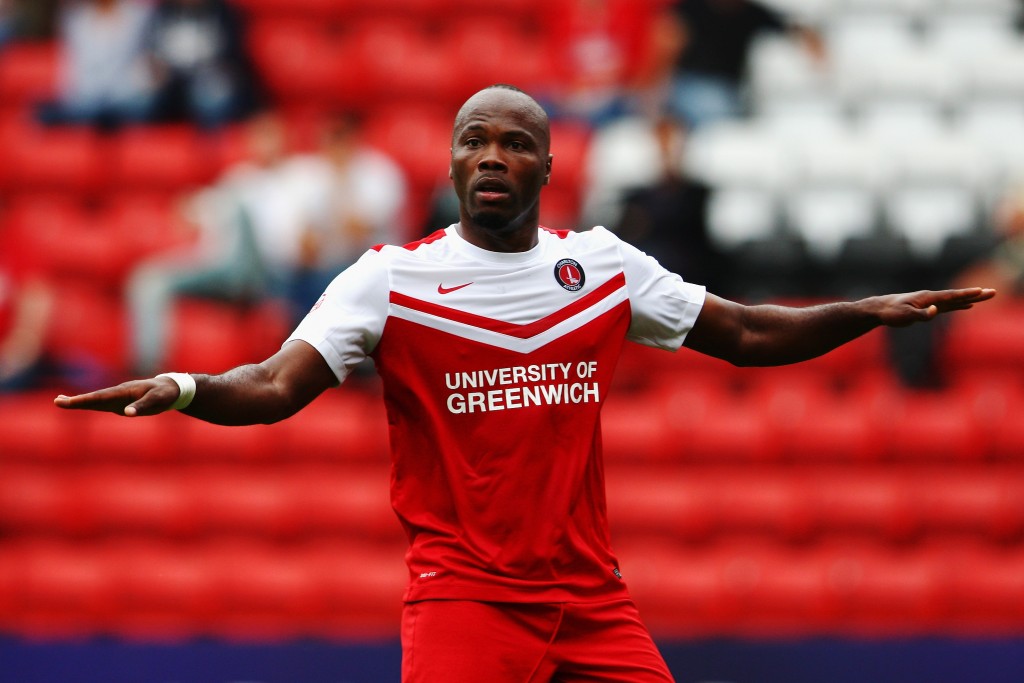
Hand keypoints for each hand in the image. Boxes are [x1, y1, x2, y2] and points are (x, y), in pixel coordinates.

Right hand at [53, 376, 182, 416]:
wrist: (170, 389)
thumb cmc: (164, 394)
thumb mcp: (157, 400)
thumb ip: (142, 406)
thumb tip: (126, 413)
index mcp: (125, 391)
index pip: (101, 397)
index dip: (84, 400)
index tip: (69, 401)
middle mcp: (118, 393)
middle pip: (94, 398)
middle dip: (76, 401)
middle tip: (57, 401)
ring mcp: (118, 398)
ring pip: (96, 401)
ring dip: (79, 402)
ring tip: (60, 401)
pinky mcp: (120, 403)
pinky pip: (102, 404)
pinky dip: (89, 404)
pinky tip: (79, 404)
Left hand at [874, 287, 996, 326]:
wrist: (880, 309)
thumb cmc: (892, 312)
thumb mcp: (905, 315)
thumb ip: (921, 314)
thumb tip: (935, 311)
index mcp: (928, 298)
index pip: (952, 296)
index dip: (966, 294)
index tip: (981, 291)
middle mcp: (932, 298)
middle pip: (958, 296)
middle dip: (976, 295)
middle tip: (994, 292)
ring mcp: (931, 302)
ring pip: (955, 300)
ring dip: (971, 299)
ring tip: (985, 296)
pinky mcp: (928, 308)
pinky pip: (948, 306)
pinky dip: (959, 305)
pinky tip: (967, 306)